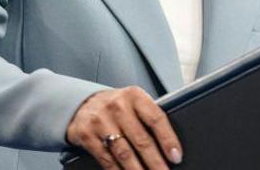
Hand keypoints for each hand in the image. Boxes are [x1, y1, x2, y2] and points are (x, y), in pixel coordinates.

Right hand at [66, 86, 182, 168]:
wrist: (83, 103)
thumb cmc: (117, 106)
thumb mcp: (134, 103)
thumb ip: (150, 119)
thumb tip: (171, 147)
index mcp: (135, 96)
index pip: (156, 118)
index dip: (168, 139)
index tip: (176, 157)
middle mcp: (118, 107)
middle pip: (141, 140)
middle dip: (156, 162)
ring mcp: (101, 121)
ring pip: (124, 153)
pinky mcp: (87, 135)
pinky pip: (107, 159)